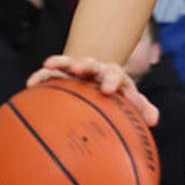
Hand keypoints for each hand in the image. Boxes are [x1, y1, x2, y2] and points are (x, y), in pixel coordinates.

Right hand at [28, 54, 159, 127]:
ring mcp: (78, 69)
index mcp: (114, 76)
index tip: (108, 90)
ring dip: (61, 63)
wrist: (102, 80)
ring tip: (48, 64)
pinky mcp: (63, 72)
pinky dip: (43, 75)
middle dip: (84, 65)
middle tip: (78, 68)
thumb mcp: (132, 102)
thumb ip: (143, 109)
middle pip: (91, 63)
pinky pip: (51, 72)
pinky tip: (31, 83)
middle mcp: (96, 69)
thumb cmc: (120, 97)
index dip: (112, 81)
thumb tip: (153, 121)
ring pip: (69, 62)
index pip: (115, 75)